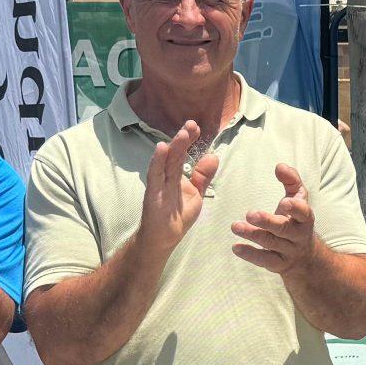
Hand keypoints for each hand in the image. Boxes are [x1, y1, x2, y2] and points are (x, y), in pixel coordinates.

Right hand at [139, 120, 219, 256]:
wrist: (163, 239)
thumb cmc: (177, 216)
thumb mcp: (196, 194)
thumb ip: (203, 176)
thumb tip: (213, 156)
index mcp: (177, 175)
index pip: (184, 154)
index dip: (190, 140)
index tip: (197, 127)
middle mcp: (167, 176)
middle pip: (175, 154)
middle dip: (183, 139)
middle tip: (191, 124)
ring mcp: (159, 184)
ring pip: (166, 162)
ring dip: (174, 147)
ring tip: (182, 133)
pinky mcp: (152, 194)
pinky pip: (155, 176)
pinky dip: (157, 162)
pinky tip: (161, 149)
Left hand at [230, 163, 316, 273]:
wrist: (307, 259)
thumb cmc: (297, 222)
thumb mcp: (299, 200)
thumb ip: (291, 181)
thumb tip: (279, 166)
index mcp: (305, 219)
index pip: (304, 213)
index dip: (296, 208)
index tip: (285, 202)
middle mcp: (299, 236)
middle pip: (284, 229)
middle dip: (268, 221)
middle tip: (250, 214)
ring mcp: (289, 252)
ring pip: (271, 244)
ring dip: (253, 235)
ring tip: (235, 226)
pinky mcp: (278, 264)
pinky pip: (264, 260)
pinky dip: (250, 254)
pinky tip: (236, 247)